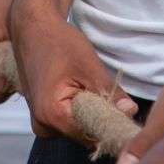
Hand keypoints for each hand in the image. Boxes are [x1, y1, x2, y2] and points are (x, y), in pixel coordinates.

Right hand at [8, 0, 137, 142]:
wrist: (32, 28)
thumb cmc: (58, 42)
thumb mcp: (88, 65)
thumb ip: (109, 92)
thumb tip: (131, 111)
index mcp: (51, 115)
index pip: (91, 135)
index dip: (111, 125)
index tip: (126, 112)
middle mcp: (42, 126)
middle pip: (84, 133)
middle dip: (99, 116)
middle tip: (105, 90)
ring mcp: (40, 123)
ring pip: (78, 127)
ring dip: (89, 111)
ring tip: (86, 84)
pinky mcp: (43, 116)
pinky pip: (69, 120)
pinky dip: (79, 107)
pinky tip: (77, 87)